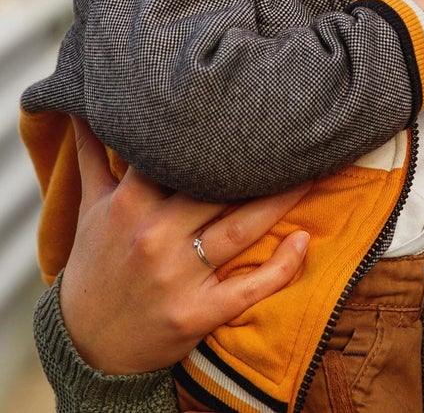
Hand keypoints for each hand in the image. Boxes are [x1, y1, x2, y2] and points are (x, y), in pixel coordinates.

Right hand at [60, 117, 309, 374]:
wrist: (85, 346)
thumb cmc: (95, 264)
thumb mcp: (91, 207)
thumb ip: (92, 153)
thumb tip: (82, 106)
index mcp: (130, 204)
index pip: (177, 155)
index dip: (213, 130)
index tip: (247, 106)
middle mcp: (154, 236)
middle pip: (219, 188)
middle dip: (258, 164)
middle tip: (294, 136)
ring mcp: (177, 277)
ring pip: (242, 228)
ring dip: (281, 201)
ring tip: (311, 174)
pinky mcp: (196, 314)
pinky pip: (249, 288)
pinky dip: (282, 266)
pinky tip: (303, 240)